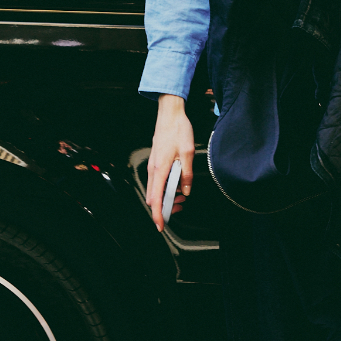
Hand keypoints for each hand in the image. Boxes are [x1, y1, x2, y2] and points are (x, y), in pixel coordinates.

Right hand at [146, 94, 194, 231]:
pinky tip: (176, 185)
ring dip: (165, 197)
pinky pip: (157, 181)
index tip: (161, 226)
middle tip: (179, 208)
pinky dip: (164, 188)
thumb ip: (187, 174)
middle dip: (164, 208)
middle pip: (153, 197)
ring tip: (181, 197)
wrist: (169, 115)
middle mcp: (153, 169)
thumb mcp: (188, 153)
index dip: (157, 215)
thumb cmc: (178, 130)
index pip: (155, 198)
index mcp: (160, 168)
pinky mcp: (155, 162)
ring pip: (154, 190)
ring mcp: (153, 166)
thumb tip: (186, 190)